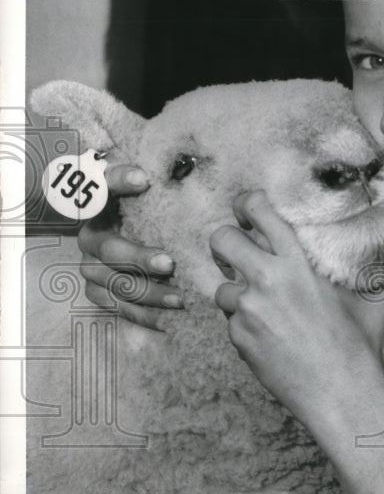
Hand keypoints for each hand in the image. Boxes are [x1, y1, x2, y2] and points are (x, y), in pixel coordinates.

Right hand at [78, 164, 181, 329]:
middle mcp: (90, 238)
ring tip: (182, 298)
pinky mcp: (99, 294)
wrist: (132, 238)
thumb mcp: (145, 191)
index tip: (143, 179)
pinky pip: (122, 309)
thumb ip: (145, 179)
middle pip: (111, 250)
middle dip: (140, 258)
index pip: (101, 187)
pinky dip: (148, 316)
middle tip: (170, 263)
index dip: (119, 181)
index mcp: (99, 206)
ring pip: (118, 285)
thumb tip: (148, 175)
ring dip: (151, 294)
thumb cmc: (146, 212)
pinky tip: (175, 318)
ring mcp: (92, 269)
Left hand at [211, 190, 383, 419]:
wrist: (344, 394)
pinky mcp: (240, 340)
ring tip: (265, 308)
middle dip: (226, 242)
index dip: (248, 204)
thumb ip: (373, 259)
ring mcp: (248, 312)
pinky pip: (232, 323)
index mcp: (297, 262)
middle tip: (238, 253)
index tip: (248, 210)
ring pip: (222, 287)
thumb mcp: (373, 293)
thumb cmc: (363, 345)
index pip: (258, 211)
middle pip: (221, 239)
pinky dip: (247, 327)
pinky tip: (274, 339)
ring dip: (238, 293)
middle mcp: (267, 281)